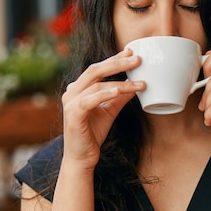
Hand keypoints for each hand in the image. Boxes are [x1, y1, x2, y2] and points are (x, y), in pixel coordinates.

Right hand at [61, 49, 144, 168]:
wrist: (81, 157)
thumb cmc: (92, 134)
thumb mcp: (110, 111)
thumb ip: (120, 97)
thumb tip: (137, 83)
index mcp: (79, 89)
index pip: (98, 69)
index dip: (114, 59)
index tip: (131, 53)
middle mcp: (72, 92)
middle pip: (95, 70)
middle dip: (118, 63)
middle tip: (137, 59)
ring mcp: (70, 102)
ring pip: (96, 85)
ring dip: (120, 82)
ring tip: (140, 82)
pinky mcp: (73, 115)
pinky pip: (90, 100)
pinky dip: (105, 94)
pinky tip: (119, 90)